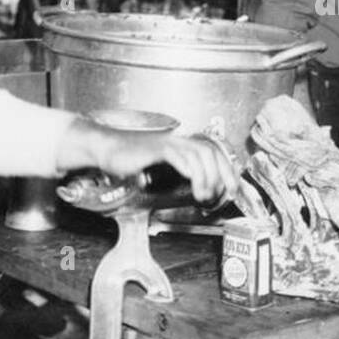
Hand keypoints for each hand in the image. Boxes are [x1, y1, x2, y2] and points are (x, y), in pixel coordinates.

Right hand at [59, 120, 240, 203]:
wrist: (107, 149)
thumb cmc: (132, 160)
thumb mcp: (162, 170)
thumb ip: (181, 176)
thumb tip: (203, 192)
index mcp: (183, 145)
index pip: (214, 152)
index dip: (227, 170)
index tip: (231, 189)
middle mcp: (179, 142)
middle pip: (210, 152)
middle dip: (219, 176)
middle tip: (216, 196)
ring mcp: (167, 144)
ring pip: (197, 155)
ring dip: (204, 177)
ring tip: (202, 195)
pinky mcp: (154, 149)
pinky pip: (177, 155)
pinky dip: (187, 168)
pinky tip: (189, 180)